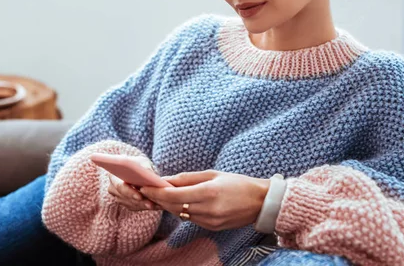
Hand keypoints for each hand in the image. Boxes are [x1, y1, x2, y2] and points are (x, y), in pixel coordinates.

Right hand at [106, 156, 160, 211]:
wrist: (138, 170)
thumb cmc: (139, 164)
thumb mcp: (142, 162)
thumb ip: (144, 168)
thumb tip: (150, 175)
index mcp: (113, 176)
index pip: (119, 186)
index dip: (129, 192)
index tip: (140, 196)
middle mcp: (113, 188)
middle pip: (124, 198)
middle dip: (138, 201)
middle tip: (150, 204)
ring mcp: (118, 197)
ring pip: (130, 204)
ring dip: (142, 205)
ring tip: (154, 205)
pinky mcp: (125, 203)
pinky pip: (134, 207)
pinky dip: (144, 206)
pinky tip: (153, 205)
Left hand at [139, 170, 269, 230]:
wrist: (260, 202)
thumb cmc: (237, 183)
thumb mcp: (212, 174)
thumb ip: (188, 178)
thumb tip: (166, 180)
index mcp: (208, 192)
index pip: (173, 195)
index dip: (156, 192)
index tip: (143, 186)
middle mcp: (208, 210)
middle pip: (173, 207)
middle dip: (158, 199)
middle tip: (144, 190)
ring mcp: (210, 222)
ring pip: (180, 214)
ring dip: (167, 205)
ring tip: (157, 195)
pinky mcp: (212, 228)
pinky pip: (190, 219)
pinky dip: (181, 211)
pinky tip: (176, 203)